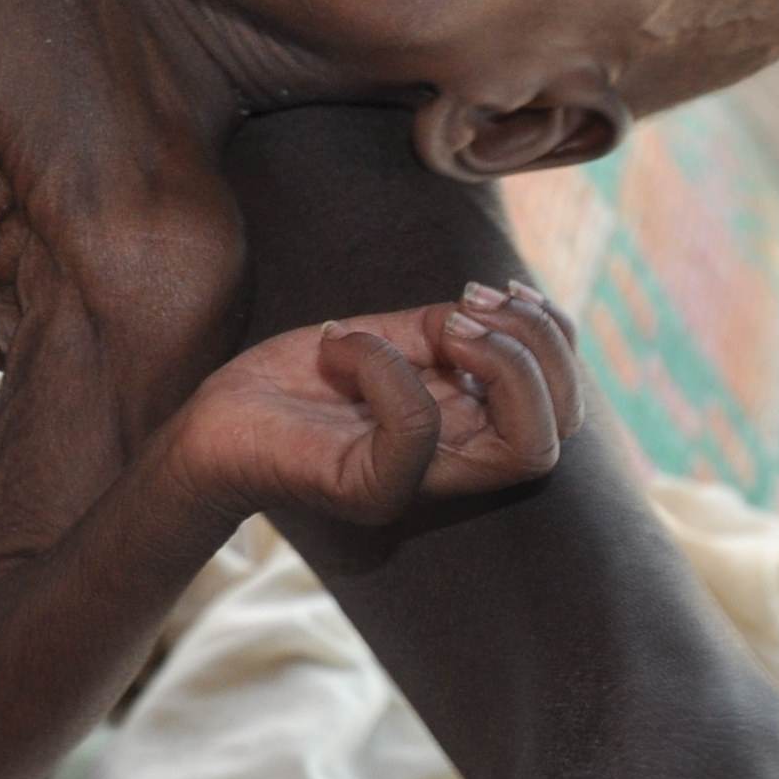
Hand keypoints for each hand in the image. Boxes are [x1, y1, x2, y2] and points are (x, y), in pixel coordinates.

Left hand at [169, 283, 580, 530]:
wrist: (214, 423)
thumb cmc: (299, 382)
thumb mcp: (389, 338)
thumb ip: (448, 329)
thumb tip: (494, 306)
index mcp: (468, 427)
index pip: (564, 406)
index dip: (555, 338)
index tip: (497, 289)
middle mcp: (455, 464)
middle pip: (560, 433)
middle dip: (541, 350)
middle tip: (470, 307)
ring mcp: (418, 484)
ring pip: (527, 449)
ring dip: (501, 361)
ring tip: (446, 323)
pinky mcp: (372, 489)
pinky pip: (418, 429)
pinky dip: (386, 364)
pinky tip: (340, 343)